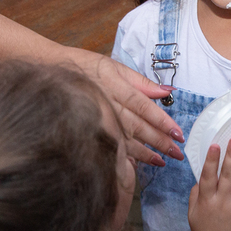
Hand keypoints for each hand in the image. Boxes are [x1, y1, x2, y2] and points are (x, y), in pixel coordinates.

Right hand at [61, 48, 183, 165]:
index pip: (145, 108)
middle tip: (177, 153)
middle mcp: (109, 106)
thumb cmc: (85, 67)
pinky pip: (109, 145)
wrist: (52, 72)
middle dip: (160, 141)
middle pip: (139, 127)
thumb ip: (141, 82)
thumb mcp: (114, 67)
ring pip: (126, 140)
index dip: (162, 122)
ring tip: (162, 162)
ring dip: (145, 153)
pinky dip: (124, 156)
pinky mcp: (89, 129)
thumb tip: (166, 92)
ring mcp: (98, 119)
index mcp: (117, 88)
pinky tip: (136, 164)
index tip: (178, 134)